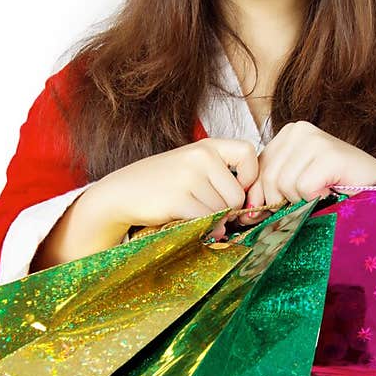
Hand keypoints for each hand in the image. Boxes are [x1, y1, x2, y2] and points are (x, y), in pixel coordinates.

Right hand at [86, 137, 260, 239]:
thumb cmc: (164, 183)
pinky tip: (191, 224)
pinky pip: (207, 220)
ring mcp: (188, 177)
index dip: (251, 178)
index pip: (249, 154)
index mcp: (207, 146)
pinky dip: (204, 229)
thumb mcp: (194, 168)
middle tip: (208, 210)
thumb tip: (252, 210)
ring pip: (223, 211)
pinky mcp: (178, 199)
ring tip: (191, 212)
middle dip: (229, 210)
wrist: (123, 191)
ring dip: (212, 220)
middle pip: (238, 195)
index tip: (239, 191)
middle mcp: (200, 156)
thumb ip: (223, 180)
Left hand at [243, 121, 375, 210]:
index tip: (274, 211)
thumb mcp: (295, 187)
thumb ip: (270, 192)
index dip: (263, 197)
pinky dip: (316, 198)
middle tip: (308, 201)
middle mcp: (297, 130)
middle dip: (284, 201)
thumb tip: (244, 214)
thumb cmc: (338, 191)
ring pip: (283, 185)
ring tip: (324, 192)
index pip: (256, 171)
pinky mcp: (329, 153)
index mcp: (286, 135)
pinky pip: (303, 188)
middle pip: (267, 178)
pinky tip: (331, 190)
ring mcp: (314, 139)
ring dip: (304, 200)